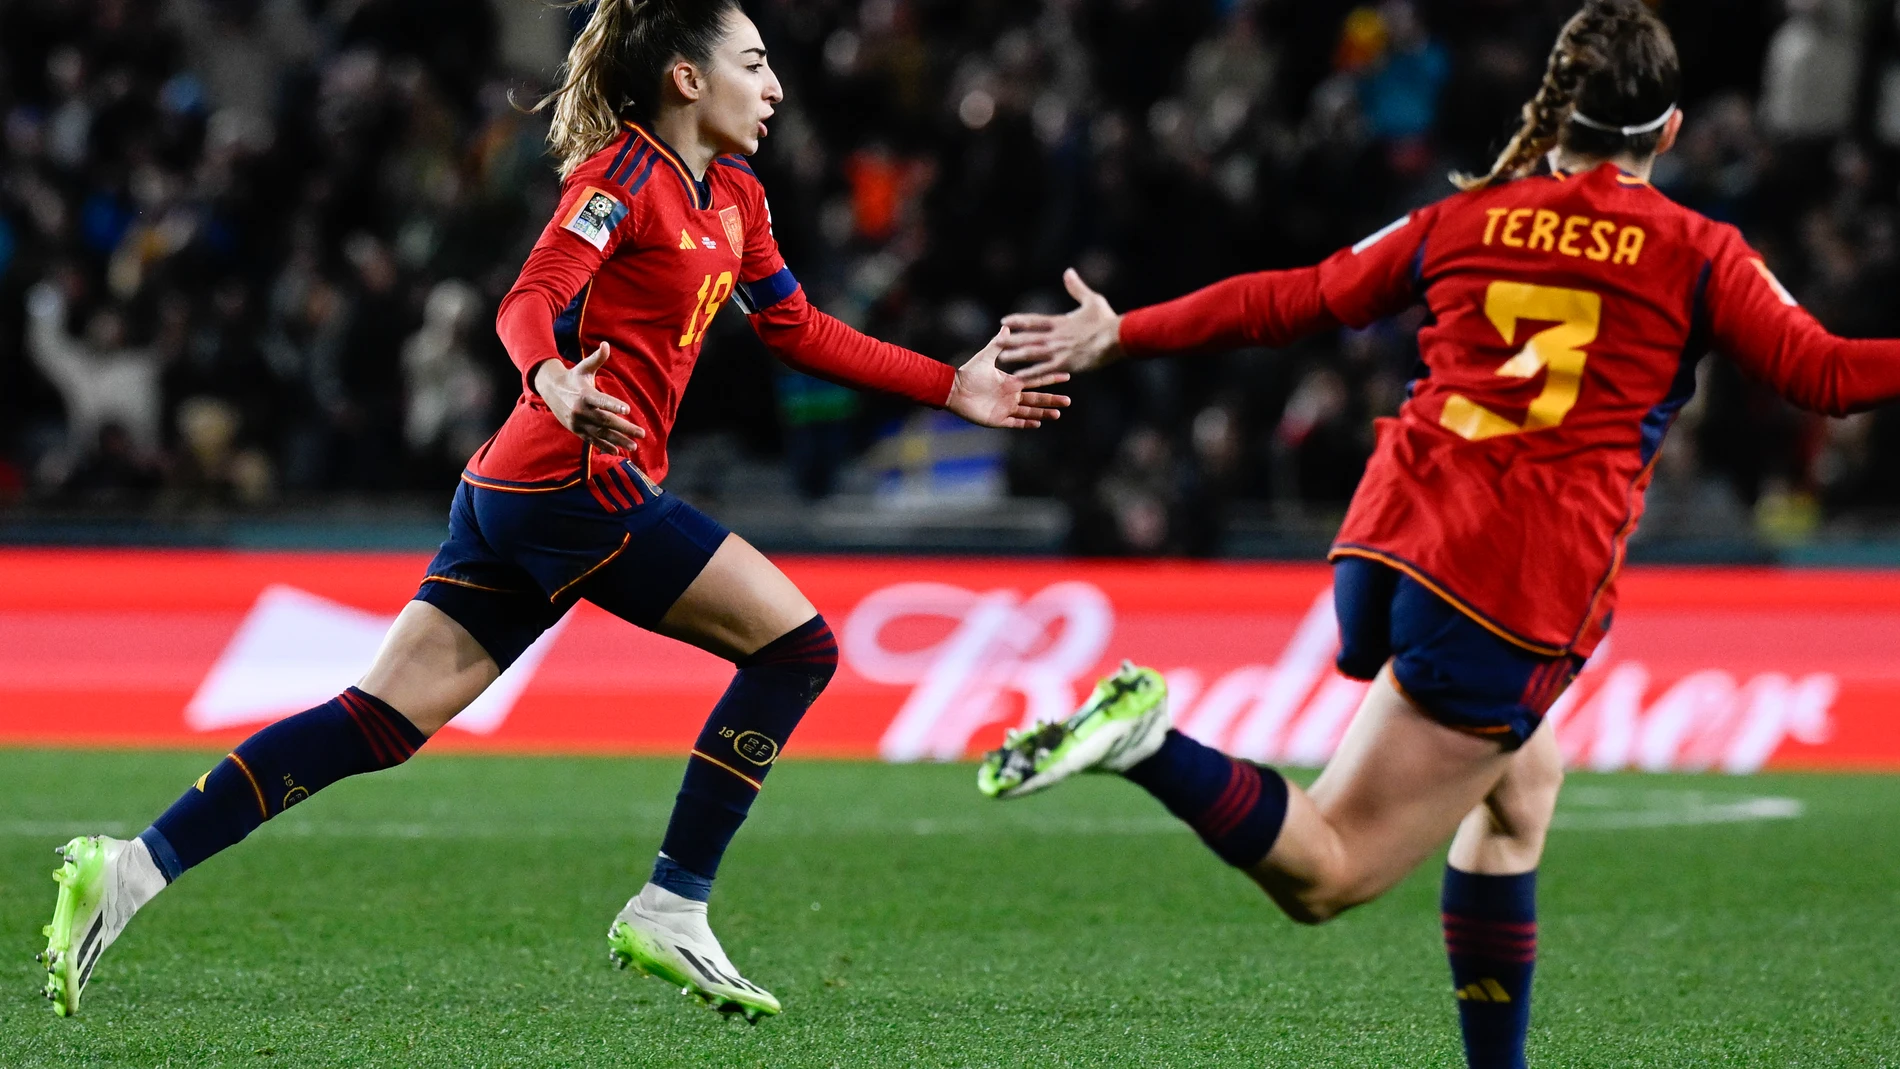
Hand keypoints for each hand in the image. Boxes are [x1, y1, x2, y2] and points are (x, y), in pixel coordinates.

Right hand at [533, 343, 646, 453]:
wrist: (550, 390)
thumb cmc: (573, 377)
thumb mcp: (584, 367)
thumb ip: (597, 358)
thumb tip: (606, 345)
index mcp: (584, 395)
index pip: (600, 400)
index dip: (613, 405)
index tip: (627, 409)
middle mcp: (581, 411)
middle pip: (605, 421)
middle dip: (624, 428)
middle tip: (641, 433)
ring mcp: (578, 423)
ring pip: (601, 434)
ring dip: (618, 441)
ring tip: (634, 446)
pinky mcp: (576, 430)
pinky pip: (591, 440)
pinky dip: (604, 446)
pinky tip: (616, 451)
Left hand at [945, 326, 1070, 428]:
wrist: (953, 390)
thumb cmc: (968, 373)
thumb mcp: (985, 357)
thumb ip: (998, 344)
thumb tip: (1007, 326)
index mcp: (1011, 381)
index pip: (1035, 380)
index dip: (1050, 378)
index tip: (1066, 376)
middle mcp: (1011, 395)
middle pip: (1037, 398)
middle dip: (1052, 400)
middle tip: (1068, 401)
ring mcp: (1006, 408)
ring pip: (1030, 412)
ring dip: (1044, 413)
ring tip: (1058, 414)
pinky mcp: (998, 419)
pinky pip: (1015, 423)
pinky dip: (1027, 423)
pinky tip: (1039, 423)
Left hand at [997, 268, 1124, 377]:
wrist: (1118, 337)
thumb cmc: (1107, 320)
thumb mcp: (1092, 300)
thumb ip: (1076, 288)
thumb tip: (1068, 271)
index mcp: (1060, 322)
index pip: (1033, 320)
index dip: (1018, 321)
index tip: (1004, 321)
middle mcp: (1055, 336)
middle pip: (1027, 337)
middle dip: (1010, 339)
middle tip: (995, 341)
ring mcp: (1059, 351)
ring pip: (1031, 353)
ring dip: (1015, 355)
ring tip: (1001, 358)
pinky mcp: (1065, 364)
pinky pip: (1043, 370)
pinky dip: (1030, 374)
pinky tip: (1018, 377)